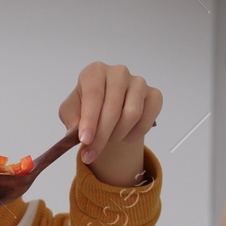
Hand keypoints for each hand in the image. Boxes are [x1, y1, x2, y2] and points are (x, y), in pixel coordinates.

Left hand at [57, 62, 162, 186]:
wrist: (108, 110)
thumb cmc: (86, 107)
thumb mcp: (71, 112)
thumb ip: (72, 120)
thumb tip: (73, 134)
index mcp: (95, 71)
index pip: (94, 95)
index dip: (90, 120)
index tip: (85, 140)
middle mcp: (118, 73)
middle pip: (113, 107)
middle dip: (101, 135)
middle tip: (90, 154)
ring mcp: (139, 83)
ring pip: (132, 114)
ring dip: (118, 134)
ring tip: (108, 140)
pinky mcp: (154, 95)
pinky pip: (147, 120)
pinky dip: (135, 134)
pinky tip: (124, 136)